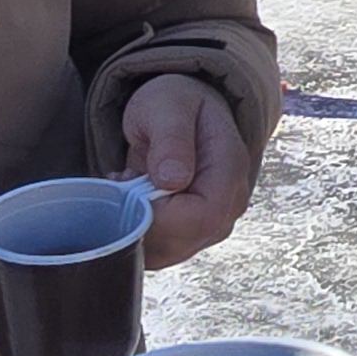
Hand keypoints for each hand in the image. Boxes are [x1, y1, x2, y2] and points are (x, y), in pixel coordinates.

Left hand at [120, 74, 252, 270]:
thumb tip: (173, 180)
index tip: (132, 187)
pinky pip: (160, 251)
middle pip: (182, 241)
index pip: (200, 218)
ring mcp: (214, 224)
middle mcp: (229, 205)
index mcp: (230, 171)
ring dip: (135, 225)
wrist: (186, 111)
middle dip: (140, 219)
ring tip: (132, 185)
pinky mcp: (194, 234)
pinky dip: (136, 231)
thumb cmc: (177, 103)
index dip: (159, 214)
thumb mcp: (168, 106)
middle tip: (126, 180)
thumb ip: (172, 139)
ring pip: (167, 252)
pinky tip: (135, 200)